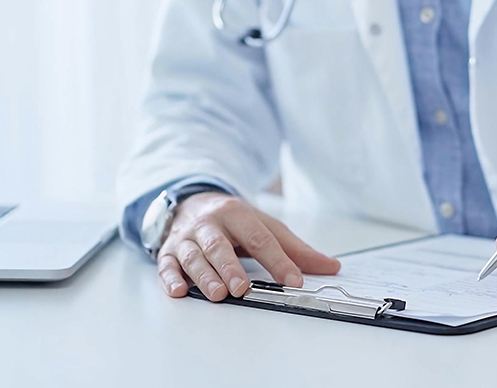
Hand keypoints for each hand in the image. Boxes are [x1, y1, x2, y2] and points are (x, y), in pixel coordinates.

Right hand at [156, 192, 339, 300]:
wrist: (193, 201)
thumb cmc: (234, 219)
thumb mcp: (265, 226)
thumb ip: (296, 249)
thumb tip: (330, 266)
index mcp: (238, 213)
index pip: (260, 238)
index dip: (278, 261)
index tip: (293, 280)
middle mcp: (210, 224)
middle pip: (220, 246)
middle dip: (231, 268)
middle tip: (242, 288)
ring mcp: (187, 238)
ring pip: (193, 256)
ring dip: (204, 276)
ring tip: (217, 294)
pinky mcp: (169, 251)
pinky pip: (167, 265)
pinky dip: (170, 278)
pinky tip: (179, 291)